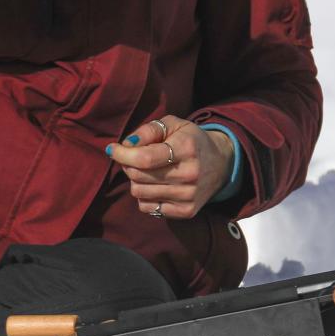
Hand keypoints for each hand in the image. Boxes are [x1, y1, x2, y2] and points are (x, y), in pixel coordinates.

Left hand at [107, 115, 232, 219]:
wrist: (221, 163)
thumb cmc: (191, 140)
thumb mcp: (174, 125)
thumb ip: (148, 130)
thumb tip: (125, 145)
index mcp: (187, 148)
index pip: (145, 158)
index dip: (123, 154)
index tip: (113, 149)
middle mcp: (190, 174)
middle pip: (139, 176)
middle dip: (128, 165)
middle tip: (133, 157)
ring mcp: (189, 196)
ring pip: (140, 193)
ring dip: (135, 180)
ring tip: (147, 171)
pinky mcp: (186, 211)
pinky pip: (148, 208)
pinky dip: (145, 196)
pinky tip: (155, 185)